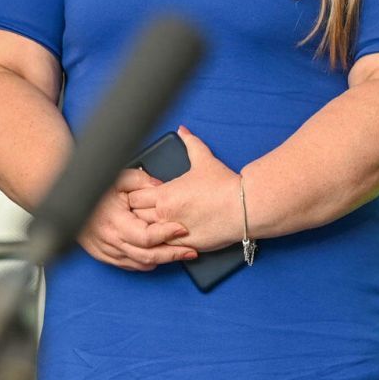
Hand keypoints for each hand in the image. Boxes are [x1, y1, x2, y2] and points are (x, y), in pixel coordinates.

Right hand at [78, 168, 196, 271]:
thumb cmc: (94, 187)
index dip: (167, 234)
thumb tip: (162, 187)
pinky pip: (128, 265)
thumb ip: (142, 182)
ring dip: (161, 261)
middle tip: (190, 251)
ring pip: (139, 263)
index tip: (183, 229)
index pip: (147, 237)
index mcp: (115, 222)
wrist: (67, 199)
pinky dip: (145, 263)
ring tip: (180, 255)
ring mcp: (106, 250)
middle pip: (147, 256)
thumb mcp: (118, 177)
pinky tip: (158, 259)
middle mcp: (111, 240)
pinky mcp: (102, 255)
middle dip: (172, 254)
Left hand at [124, 127, 241, 252]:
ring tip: (148, 226)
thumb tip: (183, 130)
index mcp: (164, 195)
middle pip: (135, 218)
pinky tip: (163, 239)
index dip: (134, 196)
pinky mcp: (186, 247)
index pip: (134, 197)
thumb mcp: (204, 160)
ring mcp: (174, 234)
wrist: (244, 207)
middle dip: (136, 214)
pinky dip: (161, 244)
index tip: (138, 196)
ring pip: (146, 236)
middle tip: (139, 212)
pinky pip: (163, 249)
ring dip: (145, 231)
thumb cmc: (224, 185)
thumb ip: (190, 143)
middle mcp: (165, 216)